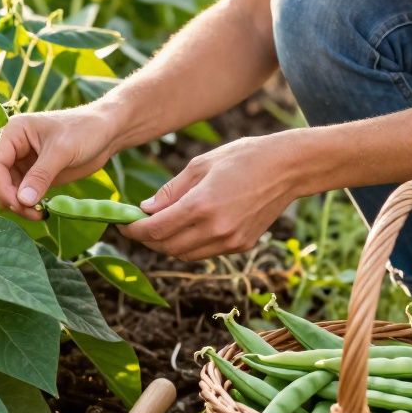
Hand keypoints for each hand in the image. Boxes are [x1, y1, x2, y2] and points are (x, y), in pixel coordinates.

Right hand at [0, 106, 121, 219]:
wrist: (106, 132)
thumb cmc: (85, 130)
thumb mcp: (62, 151)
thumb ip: (41, 175)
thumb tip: (23, 201)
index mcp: (13, 133)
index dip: (2, 188)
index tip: (20, 205)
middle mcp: (12, 147)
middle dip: (7, 198)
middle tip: (31, 212)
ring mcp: (22, 162)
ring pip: (5, 190)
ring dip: (16, 205)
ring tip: (39, 214)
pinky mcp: (33, 175)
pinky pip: (20, 194)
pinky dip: (27, 205)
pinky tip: (42, 211)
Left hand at [120, 133, 301, 260]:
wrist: (288, 168)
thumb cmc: (243, 158)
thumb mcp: (200, 164)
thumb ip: (171, 190)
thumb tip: (146, 209)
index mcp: (201, 206)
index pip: (155, 230)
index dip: (134, 230)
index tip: (123, 225)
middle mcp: (215, 229)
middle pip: (167, 247)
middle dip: (148, 240)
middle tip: (138, 226)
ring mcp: (230, 241)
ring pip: (185, 255)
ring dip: (167, 244)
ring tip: (161, 226)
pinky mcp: (242, 246)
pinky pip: (205, 253)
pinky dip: (190, 245)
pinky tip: (189, 227)